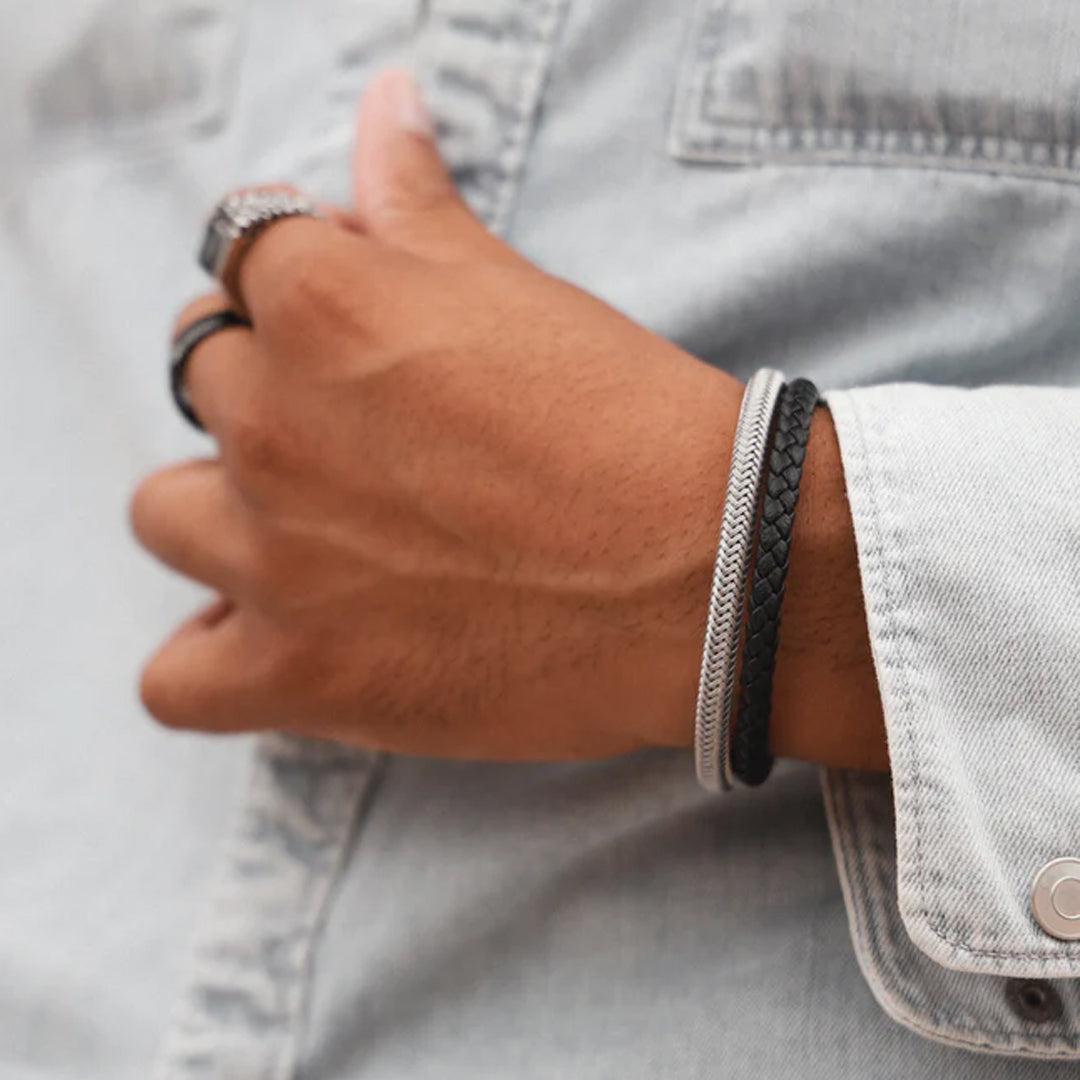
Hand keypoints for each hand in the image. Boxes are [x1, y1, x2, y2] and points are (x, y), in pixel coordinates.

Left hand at [132, 71, 885, 768]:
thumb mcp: (517, 289)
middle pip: (201, 381)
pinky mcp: (302, 677)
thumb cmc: (629, 424)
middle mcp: (273, 424)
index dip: (295, 290)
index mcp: (322, 306)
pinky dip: (215, 661)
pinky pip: (178, 682)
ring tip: (313, 534)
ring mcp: (275, 559)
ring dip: (223, 515)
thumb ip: (416, 198)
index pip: (239, 259)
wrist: (711, 574)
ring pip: (165, 514)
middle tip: (360, 437)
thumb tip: (384, 100)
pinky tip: (277, 638)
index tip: (350, 332)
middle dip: (267, 394)